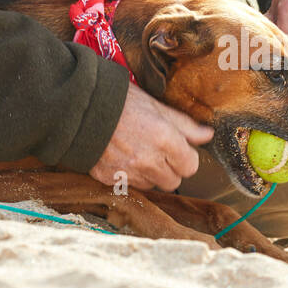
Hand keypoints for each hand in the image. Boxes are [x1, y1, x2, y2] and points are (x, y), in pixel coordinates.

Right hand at [90, 82, 213, 190]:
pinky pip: (129, 185)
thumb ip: (185, 125)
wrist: (80, 107)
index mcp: (164, 140)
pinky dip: (129, 175)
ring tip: (137, 151)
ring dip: (149, 173)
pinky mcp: (110, 179)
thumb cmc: (120, 101)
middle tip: (157, 150)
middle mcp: (148, 160)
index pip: (191, 166)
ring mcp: (128, 172)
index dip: (186, 157)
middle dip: (170, 168)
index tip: (177, 149)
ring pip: (151, 185)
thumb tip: (208, 135)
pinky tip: (122, 157)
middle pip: (173, 181)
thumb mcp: (157, 106)